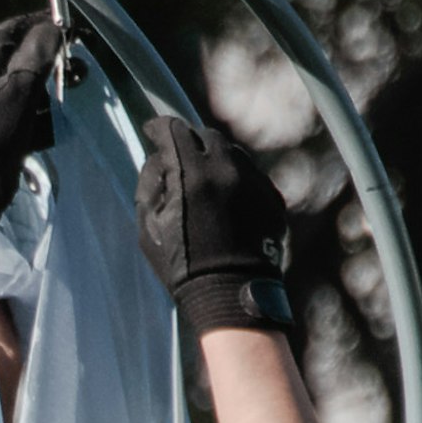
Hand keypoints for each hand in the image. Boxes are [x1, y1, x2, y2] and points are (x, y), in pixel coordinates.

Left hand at [0, 3, 58, 237]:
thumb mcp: (16, 92)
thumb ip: (35, 58)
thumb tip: (52, 28)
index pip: (8, 32)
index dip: (36, 23)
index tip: (63, 21)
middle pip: (19, 58)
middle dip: (48, 55)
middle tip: (75, 56)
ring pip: (24, 85)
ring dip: (48, 84)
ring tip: (74, 82)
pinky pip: (24, 112)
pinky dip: (41, 111)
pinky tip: (54, 119)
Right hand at [135, 110, 296, 337]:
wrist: (231, 295)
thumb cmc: (182, 265)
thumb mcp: (148, 226)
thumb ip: (150, 184)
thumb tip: (159, 159)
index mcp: (191, 174)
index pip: (173, 130)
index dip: (159, 127)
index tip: (152, 129)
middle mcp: (226, 170)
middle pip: (206, 136)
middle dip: (189, 141)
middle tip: (179, 153)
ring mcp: (254, 182)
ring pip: (232, 153)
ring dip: (215, 158)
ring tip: (204, 176)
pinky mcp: (272, 197)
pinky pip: (252, 175)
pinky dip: (236, 178)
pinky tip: (226, 196)